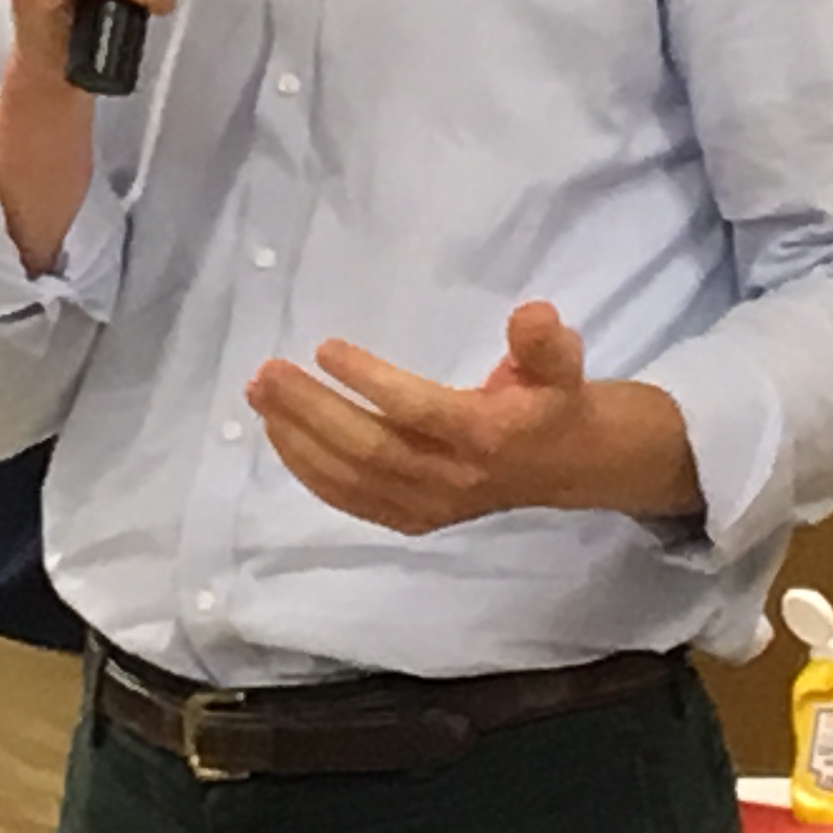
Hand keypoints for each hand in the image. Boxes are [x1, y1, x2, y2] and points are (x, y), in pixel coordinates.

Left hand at [244, 302, 693, 535]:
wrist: (570, 466)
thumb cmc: (553, 399)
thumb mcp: (562, 361)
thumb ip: (543, 342)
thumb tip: (533, 314)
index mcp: (487, 436)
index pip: (418, 412)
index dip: (370, 382)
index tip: (324, 348)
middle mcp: (454, 478)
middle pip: (371, 449)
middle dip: (313, 411)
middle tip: (268, 372)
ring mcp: (430, 504)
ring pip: (352, 479)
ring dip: (299, 438)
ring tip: (262, 395)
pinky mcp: (413, 518)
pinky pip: (351, 500)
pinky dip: (309, 470)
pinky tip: (278, 434)